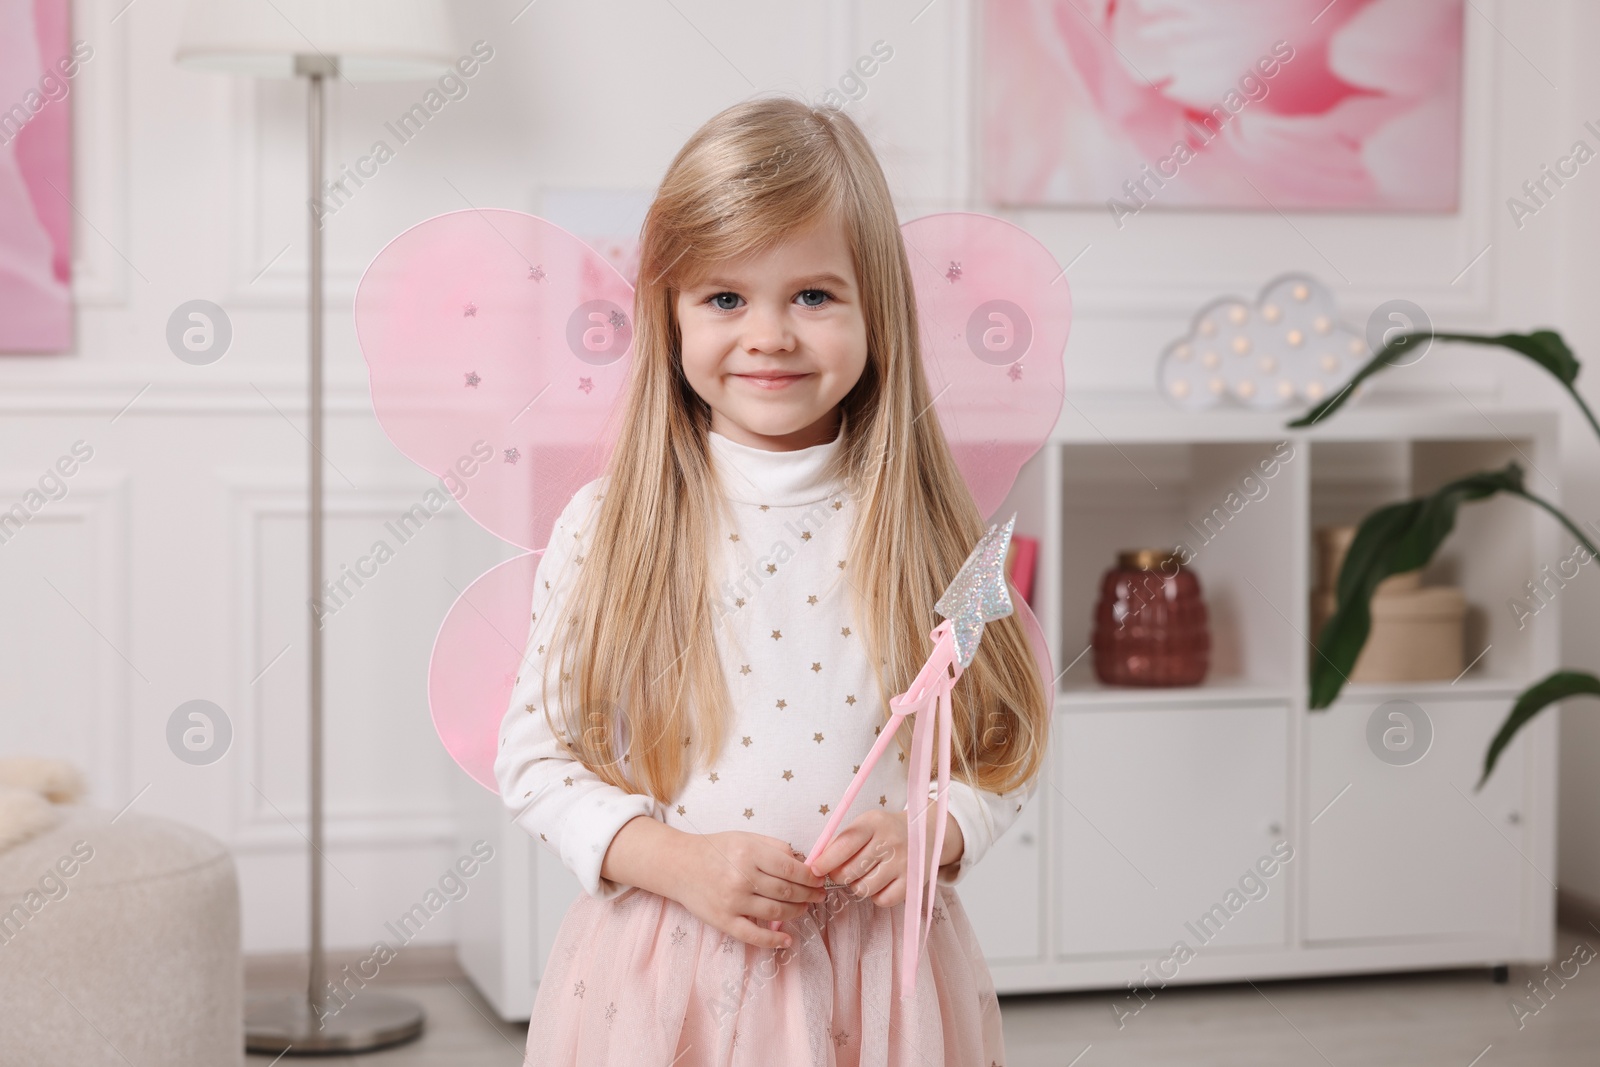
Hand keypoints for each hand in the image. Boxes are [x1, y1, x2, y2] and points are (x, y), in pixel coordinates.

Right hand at [669, 831, 826, 949]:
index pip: (791, 869)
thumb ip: (775, 847)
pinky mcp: (723, 921)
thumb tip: (804, 862)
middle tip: (819, 895)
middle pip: (787, 891)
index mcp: (749, 852)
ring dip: (797, 912)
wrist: (678, 864)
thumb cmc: (715, 849)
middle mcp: (741, 877)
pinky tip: (788, 940)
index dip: (811, 877)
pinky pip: (754, 936)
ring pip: (776, 913)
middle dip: (809, 895)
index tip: (820, 879)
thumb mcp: (746, 837)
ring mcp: (732, 902)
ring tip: (804, 908)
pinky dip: (774, 941)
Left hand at [808, 808, 963, 908]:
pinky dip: (876, 896)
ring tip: (865, 875)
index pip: (844, 845)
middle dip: (839, 876)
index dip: (825, 861)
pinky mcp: (913, 882)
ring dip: (857, 886)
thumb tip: (816, 865)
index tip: (814, 870)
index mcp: (873, 823)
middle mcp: (890, 842)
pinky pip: (882, 900)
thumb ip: (842, 841)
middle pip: (850, 871)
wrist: (926, 832)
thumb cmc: (884, 831)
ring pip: (863, 888)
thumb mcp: (866, 824)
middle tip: (844, 872)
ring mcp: (903, 863)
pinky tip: (880, 883)